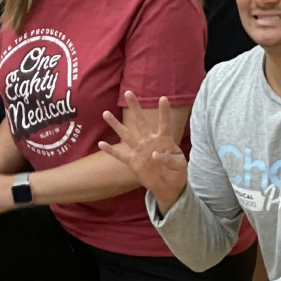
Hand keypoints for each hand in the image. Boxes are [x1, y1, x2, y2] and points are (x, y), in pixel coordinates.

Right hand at [98, 92, 188, 212]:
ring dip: (116, 125)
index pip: (164, 124)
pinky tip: (101, 144)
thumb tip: (153, 154)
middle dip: (135, 108)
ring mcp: (140, 151)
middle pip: (141, 122)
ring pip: (126, 135)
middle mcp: (149, 142)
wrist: (169, 187)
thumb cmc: (177, 172)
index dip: (164, 112)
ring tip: (106, 113)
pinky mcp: (133, 162)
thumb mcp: (179, 165)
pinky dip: (110, 150)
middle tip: (128, 93)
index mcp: (164, 141)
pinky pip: (120, 155)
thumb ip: (168, 159)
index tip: (163, 98)